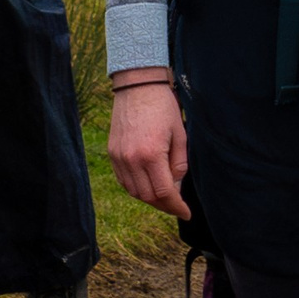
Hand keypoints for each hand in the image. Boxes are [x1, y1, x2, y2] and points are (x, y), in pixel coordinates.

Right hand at [108, 70, 189, 219]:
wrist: (137, 85)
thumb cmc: (163, 106)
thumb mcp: (180, 133)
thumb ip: (179, 163)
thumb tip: (176, 185)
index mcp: (151, 154)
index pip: (164, 193)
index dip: (176, 206)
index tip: (186, 213)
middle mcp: (131, 159)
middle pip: (147, 197)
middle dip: (164, 205)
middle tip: (177, 204)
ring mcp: (119, 157)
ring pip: (133, 191)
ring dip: (149, 198)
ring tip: (164, 195)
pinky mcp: (112, 152)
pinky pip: (123, 180)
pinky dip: (136, 187)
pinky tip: (147, 183)